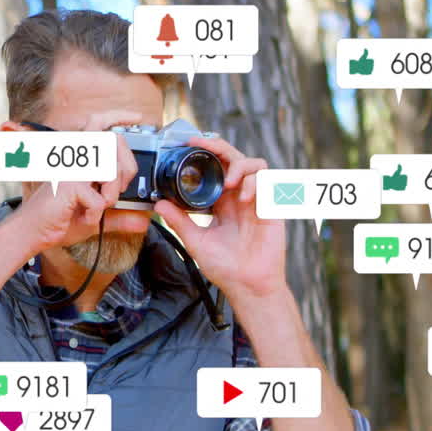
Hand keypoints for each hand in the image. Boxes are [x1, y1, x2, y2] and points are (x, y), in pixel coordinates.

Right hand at [9, 116, 137, 252]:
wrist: (32, 232)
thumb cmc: (58, 221)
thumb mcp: (96, 217)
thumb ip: (118, 216)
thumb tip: (142, 220)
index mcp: (78, 157)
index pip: (97, 123)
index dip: (117, 116)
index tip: (136, 117)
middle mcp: (73, 156)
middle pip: (114, 142)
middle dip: (126, 169)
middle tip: (115, 191)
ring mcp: (72, 169)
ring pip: (112, 169)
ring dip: (111, 194)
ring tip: (97, 206)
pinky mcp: (70, 185)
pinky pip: (101, 199)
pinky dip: (97, 213)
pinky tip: (84, 216)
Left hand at [154, 136, 286, 298]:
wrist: (248, 285)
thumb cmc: (225, 267)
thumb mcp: (195, 241)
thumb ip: (179, 221)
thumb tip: (159, 204)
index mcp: (221, 202)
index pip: (216, 168)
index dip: (206, 153)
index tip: (188, 144)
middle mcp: (238, 197)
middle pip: (234, 159)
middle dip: (219, 147)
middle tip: (203, 145)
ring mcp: (256, 201)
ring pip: (255, 165)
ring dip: (240, 167)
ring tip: (229, 183)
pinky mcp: (271, 208)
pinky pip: (269, 182)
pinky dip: (256, 183)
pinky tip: (245, 197)